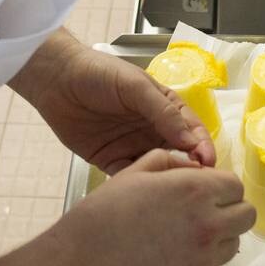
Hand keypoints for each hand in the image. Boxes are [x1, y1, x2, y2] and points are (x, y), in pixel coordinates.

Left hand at [14, 29, 216, 172]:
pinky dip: (139, 185)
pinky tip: (145, 192)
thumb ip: (163, 111)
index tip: (208, 161)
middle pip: (179, 153)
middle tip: (196, 184)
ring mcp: (133, 146)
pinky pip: (130, 176)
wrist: (56, 79)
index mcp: (165, 107)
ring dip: (166, 180)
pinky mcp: (111, 161)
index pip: (191, 128)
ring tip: (174, 192)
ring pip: (157, 168)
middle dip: (190, 168)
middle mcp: (152, 129)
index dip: (201, 144)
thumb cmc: (99, 73)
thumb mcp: (135, 86)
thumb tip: (190, 139)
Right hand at [49, 150, 254, 265]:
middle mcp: (208, 223)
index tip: (205, 195)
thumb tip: (190, 166)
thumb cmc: (99, 218)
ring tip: (181, 245)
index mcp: (195, 189)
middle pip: (246, 215)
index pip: (235, 185)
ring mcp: (204, 261)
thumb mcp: (132, 174)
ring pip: (233, 248)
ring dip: (216, 244)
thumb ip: (168, 163)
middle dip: (228, 213)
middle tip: (200, 219)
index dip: (220, 189)